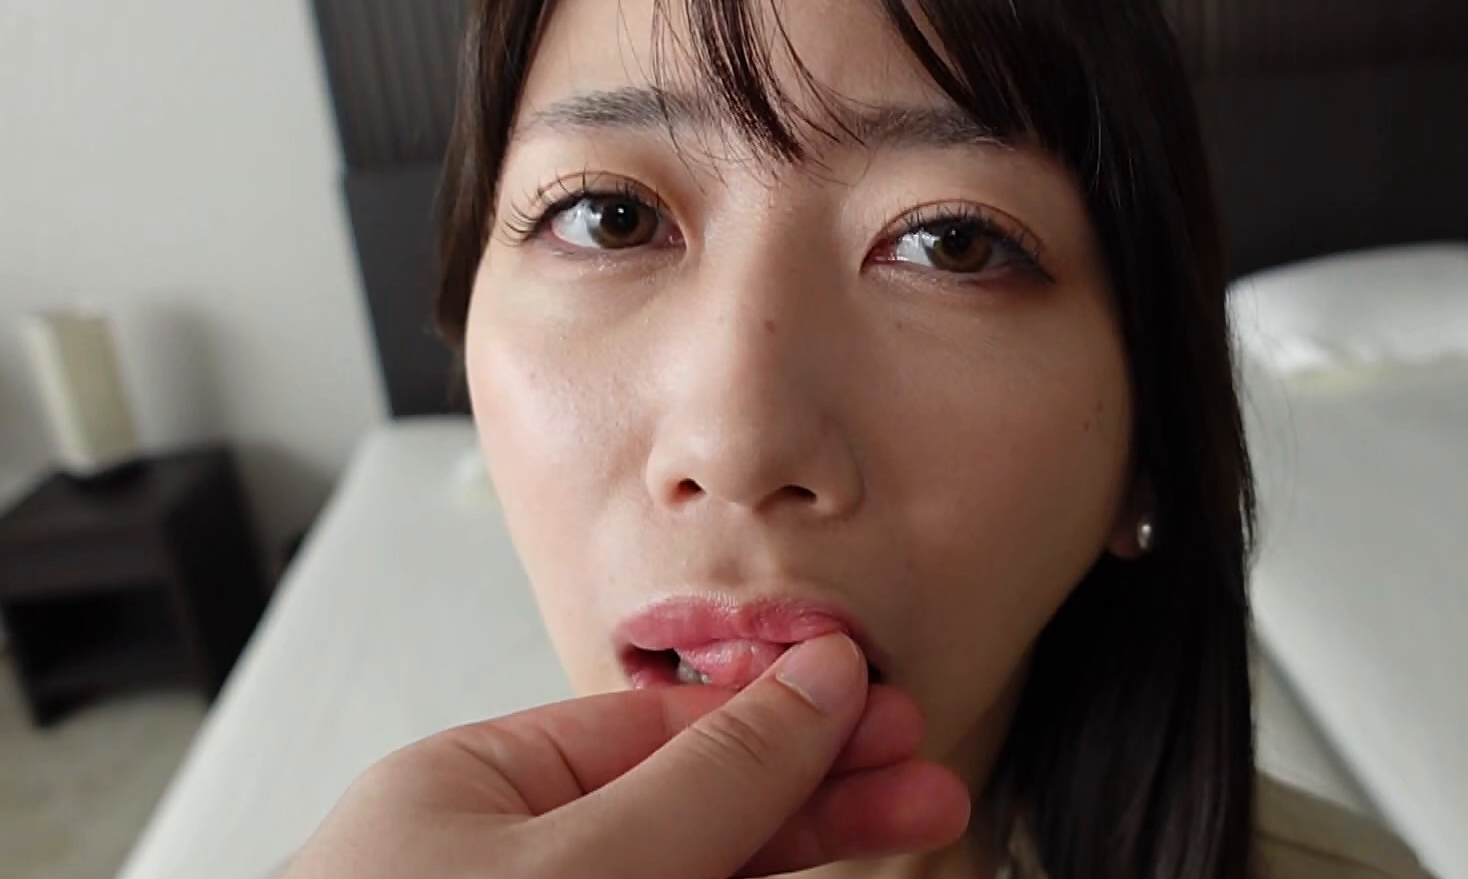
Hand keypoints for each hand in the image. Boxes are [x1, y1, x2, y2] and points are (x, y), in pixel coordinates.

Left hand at [282, 634, 971, 877]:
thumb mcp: (574, 867)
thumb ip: (704, 778)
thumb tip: (810, 683)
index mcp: (468, 794)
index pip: (654, 727)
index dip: (780, 716)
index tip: (878, 712)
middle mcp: (504, 867)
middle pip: (695, 806)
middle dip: (819, 793)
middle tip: (925, 785)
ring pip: (701, 878)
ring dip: (806, 853)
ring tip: (917, 827)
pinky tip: (820, 875)